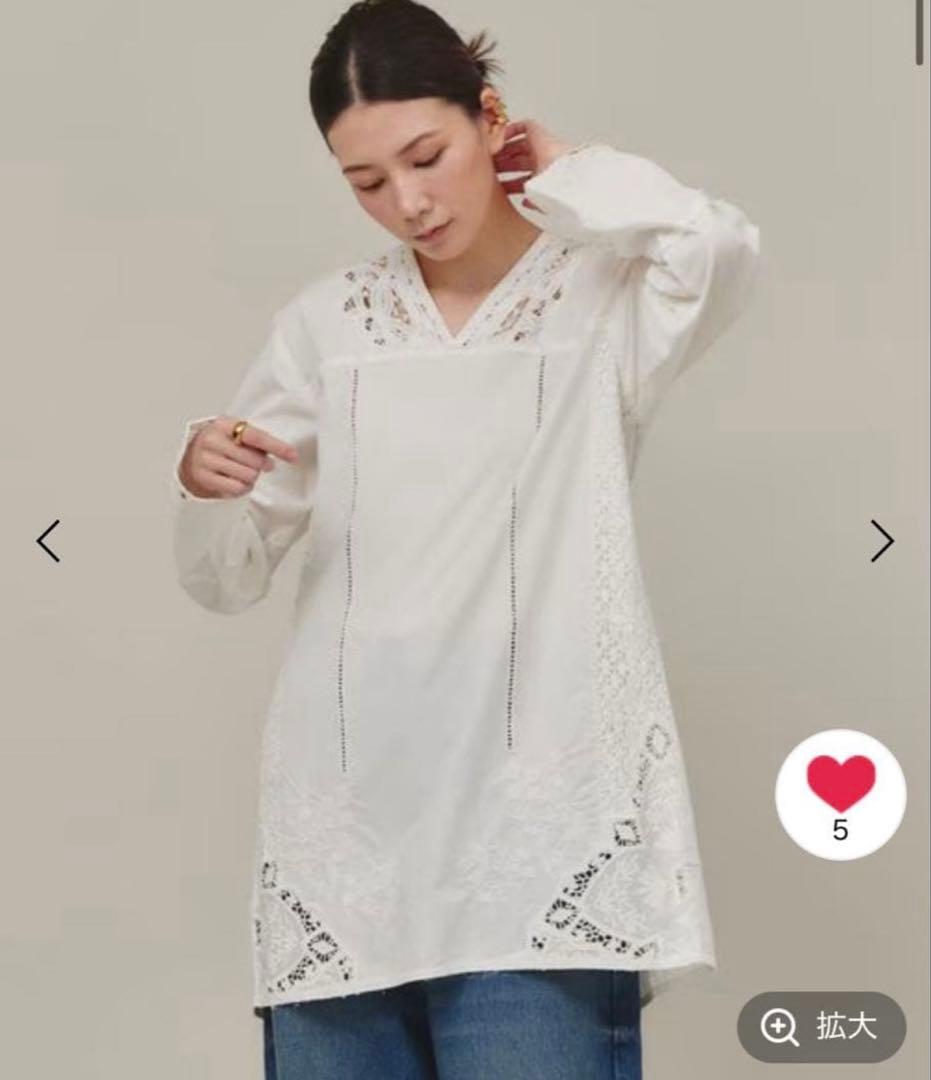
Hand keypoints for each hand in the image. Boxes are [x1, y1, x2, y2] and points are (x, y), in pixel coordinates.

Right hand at [179, 416, 298, 498]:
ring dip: (252, 476)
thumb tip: (285, 452)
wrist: (191, 459)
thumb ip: (256, 439)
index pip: (256, 436)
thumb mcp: (235, 434)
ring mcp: (206, 460)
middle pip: (255, 460)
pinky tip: (235, 479)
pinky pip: (237, 488)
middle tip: (260, 464)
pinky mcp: (204, 478)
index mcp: (223, 424)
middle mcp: (212, 440)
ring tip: (243, 470)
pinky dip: (242, 487)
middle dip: (262, 465)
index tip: (293, 455)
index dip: (277, 447)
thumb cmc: (220, 445)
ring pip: (248, 476)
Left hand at [492, 119, 573, 211]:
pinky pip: (522, 127)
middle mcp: (542, 160)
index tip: (497, 186)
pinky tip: (499, 139)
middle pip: (518, 160)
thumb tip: (525, 203)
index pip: (523, 179)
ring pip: (518, 145)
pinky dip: (509, 131)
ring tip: (491, 155)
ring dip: (503, 150)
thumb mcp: (539, 199)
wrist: (559, 173)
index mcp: (544, 176)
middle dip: (503, 165)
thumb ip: (532, 202)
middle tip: (490, 169)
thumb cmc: (554, 187)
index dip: (509, 183)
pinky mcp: (538, 132)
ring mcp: (540, 146)